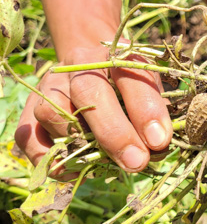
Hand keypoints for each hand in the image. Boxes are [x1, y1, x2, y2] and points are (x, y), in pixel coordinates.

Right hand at [15, 46, 172, 174]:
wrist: (90, 66)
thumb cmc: (127, 82)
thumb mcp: (149, 86)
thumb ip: (156, 110)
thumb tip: (157, 147)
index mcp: (113, 54)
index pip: (130, 75)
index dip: (145, 110)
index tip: (159, 141)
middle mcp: (76, 66)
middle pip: (88, 92)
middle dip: (114, 133)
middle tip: (136, 161)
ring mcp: (48, 88)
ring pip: (54, 115)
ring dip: (83, 145)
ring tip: (109, 162)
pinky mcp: (30, 112)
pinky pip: (31, 140)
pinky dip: (52, 160)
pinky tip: (77, 169)